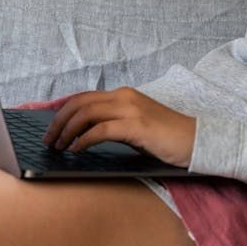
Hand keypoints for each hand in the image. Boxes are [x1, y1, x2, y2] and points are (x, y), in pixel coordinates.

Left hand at [41, 87, 196, 167]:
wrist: (198, 140)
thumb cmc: (168, 138)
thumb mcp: (137, 126)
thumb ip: (115, 124)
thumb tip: (87, 135)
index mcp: (124, 95)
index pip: (84, 98)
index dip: (63, 111)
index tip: (52, 127)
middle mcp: (125, 97)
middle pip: (80, 103)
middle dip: (59, 121)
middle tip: (48, 139)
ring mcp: (131, 110)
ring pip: (86, 113)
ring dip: (66, 130)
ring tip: (58, 146)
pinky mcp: (137, 126)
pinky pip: (100, 130)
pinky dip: (83, 140)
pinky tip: (76, 150)